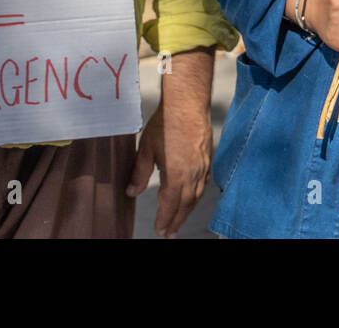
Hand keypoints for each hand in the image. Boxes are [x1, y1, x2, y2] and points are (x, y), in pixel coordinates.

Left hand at [127, 49, 213, 236]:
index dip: (164, 220)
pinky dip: (197, 194)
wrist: (188, 104)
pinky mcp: (207, 158)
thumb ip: (139, 173)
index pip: (169, 206)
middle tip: (169, 233)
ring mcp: (202, 167)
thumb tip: (131, 192)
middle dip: (176, 221)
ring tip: (180, 219)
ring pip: (196, 196)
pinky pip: (204, 183)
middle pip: (185, 205)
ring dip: (187, 210)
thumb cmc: (165, 123)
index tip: (159, 230)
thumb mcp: (146, 149)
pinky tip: (193, 195)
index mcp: (176, 176)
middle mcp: (192, 175)